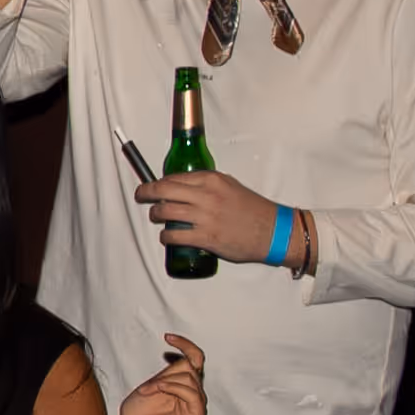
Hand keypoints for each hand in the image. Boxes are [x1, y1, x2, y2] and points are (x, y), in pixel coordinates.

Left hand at [108, 333, 207, 414]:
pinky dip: (172, 388)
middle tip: (147, 388)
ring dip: (164, 382)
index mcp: (184, 387)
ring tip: (147, 392)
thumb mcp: (152, 384)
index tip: (167, 337)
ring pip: (190, 379)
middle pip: (190, 369)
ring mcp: (197, 409)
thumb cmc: (136, 413)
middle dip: (166, 374)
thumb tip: (185, 357)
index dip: (186, 346)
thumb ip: (170, 373)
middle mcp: (194, 397)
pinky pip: (192, 394)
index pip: (196, 360)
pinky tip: (157, 392)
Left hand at [135, 162, 279, 267]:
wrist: (273, 230)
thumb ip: (208, 185)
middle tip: (141, 196)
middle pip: (163, 190)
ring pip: (164, 212)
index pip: (175, 177)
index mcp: (212, 180)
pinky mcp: (205, 237)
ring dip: (155, 215)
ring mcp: (205, 216)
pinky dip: (165, 237)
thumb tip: (184, 188)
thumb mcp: (230, 186)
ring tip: (155, 217)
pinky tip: (166, 237)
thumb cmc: (253, 210)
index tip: (152, 186)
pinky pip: (173, 236)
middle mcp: (206, 195)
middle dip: (146, 193)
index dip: (158, 182)